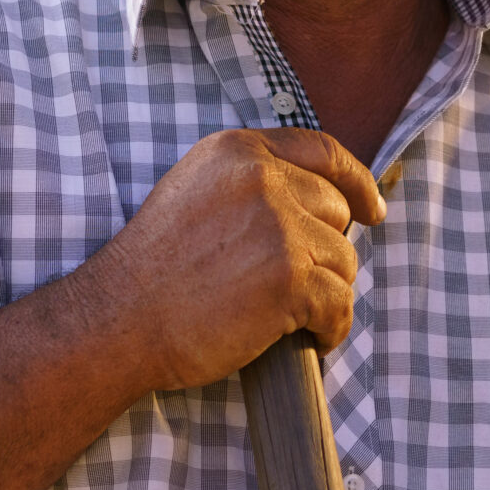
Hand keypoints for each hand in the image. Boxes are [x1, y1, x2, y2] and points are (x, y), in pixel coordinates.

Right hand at [71, 128, 385, 390]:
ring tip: (284, 315)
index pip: (323, 151)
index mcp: (237, 151)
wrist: (117, 322)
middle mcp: (262, 178)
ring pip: (343, 260)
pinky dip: (332, 328)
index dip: (356, 181)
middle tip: (289, 286)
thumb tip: (321, 196)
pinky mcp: (289, 277)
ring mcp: (279, 226)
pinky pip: (340, 304)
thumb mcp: (194, 193)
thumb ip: (250, 182)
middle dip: (323, 251)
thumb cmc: (153, 271)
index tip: (372, 208)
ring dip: (324, 293)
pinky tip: (310, 338)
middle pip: (337, 211)